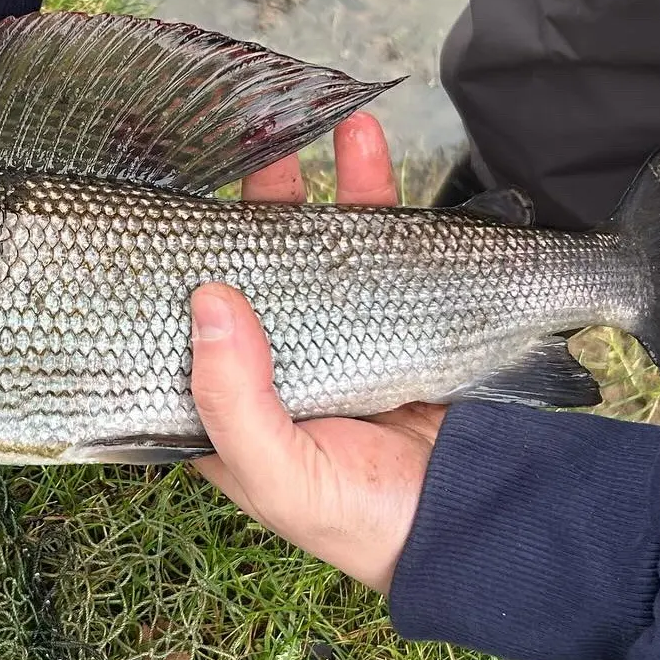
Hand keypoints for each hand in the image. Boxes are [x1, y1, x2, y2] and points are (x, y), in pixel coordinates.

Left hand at [189, 112, 446, 594]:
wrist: (483, 531)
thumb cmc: (363, 523)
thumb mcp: (280, 478)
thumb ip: (233, 401)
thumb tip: (208, 299)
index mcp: (230, 403)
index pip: (188, 324)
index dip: (179, 267)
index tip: (175, 207)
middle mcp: (279, 363)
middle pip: (258, 269)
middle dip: (258, 206)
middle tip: (259, 149)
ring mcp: (338, 337)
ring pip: (323, 247)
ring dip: (330, 185)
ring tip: (338, 128)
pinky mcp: (396, 321)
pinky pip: (383, 251)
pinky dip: (379, 200)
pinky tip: (370, 151)